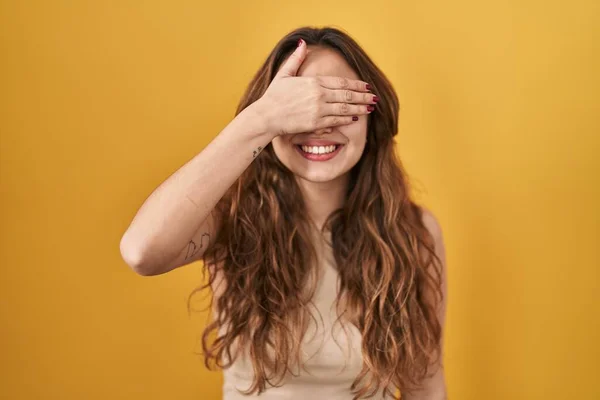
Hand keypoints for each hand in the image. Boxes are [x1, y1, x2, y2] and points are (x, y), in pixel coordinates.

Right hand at [256, 39, 376, 136]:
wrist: (266, 116)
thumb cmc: (274, 96)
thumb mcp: (284, 74)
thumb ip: (296, 59)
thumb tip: (303, 44)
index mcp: (314, 82)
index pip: (342, 82)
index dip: (356, 84)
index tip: (366, 86)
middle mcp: (319, 95)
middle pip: (347, 95)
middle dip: (363, 96)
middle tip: (374, 98)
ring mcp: (318, 109)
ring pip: (345, 108)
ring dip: (360, 108)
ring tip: (370, 108)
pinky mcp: (316, 123)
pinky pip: (336, 120)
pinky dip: (347, 119)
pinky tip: (355, 117)